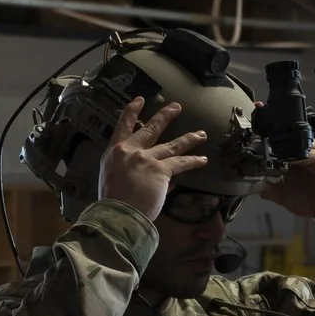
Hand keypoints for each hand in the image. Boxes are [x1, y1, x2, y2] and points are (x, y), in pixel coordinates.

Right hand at [97, 99, 207, 219]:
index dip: (132, 112)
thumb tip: (160, 179)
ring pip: (172, 145)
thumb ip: (132, 174)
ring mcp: (147, 159)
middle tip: (176, 107)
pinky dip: (193, 161)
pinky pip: (181, 163)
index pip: (123, 127)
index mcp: (113, 153)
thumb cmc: (111, 203)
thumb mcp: (111, 181)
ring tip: (201, 133)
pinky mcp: (161, 170)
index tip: (139, 100)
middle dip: (165, 116)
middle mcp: (130, 151)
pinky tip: (203, 159)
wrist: (117, 214)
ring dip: (188, 138)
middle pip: (151, 129)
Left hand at [262, 147, 314, 221]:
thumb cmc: (308, 201)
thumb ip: (269, 190)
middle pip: (289, 142)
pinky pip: (314, 153)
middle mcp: (302, 156)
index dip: (267, 146)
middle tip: (263, 143)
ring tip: (276, 149)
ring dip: (289, 146)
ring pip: (300, 144)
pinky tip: (293, 158)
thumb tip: (253, 185)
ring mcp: (314, 156)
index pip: (278, 148)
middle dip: (277, 142)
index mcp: (291, 162)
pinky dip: (303, 154)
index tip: (255, 147)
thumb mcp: (283, 197)